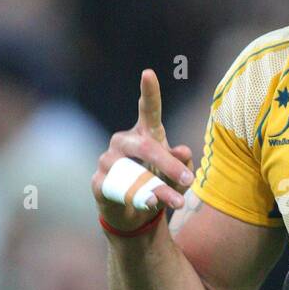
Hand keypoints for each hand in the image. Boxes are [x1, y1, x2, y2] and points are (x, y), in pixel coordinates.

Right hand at [92, 69, 194, 229]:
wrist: (135, 216)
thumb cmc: (158, 186)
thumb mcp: (177, 177)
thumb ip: (183, 164)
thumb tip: (183, 151)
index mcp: (145, 134)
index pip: (148, 109)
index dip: (149, 92)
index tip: (148, 73)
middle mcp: (123, 141)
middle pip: (146, 146)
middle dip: (169, 165)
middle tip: (190, 180)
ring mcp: (107, 160)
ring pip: (136, 173)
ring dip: (160, 190)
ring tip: (177, 203)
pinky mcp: (99, 182)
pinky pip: (122, 190)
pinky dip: (140, 199)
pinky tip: (149, 204)